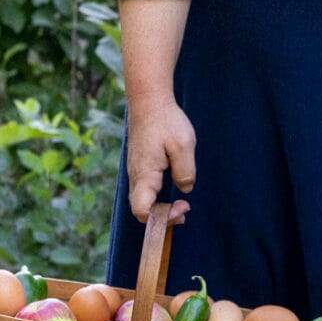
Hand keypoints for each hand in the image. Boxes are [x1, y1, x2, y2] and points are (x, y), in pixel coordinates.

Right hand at [126, 94, 196, 221]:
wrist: (148, 102)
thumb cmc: (166, 121)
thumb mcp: (183, 145)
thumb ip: (185, 171)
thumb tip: (185, 189)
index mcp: (145, 174)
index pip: (142, 211)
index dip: (162, 218)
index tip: (183, 206)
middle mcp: (136, 176)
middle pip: (142, 211)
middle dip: (163, 217)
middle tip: (185, 209)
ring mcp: (136, 172)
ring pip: (143, 201)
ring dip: (161, 208)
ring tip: (182, 204)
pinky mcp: (140, 166)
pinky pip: (144, 191)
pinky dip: (157, 197)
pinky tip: (173, 189)